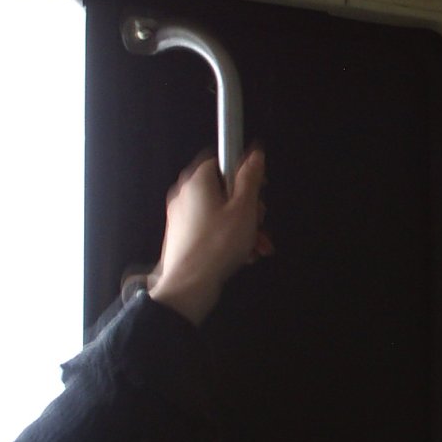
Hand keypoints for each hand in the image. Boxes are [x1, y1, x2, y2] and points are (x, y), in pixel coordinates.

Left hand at [148, 150, 271, 324]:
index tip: (258, 186)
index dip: (244, 173)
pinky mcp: (184, 237)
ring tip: (256, 243)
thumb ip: (250, 178)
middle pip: (224, 190)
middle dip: (248, 207)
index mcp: (198, 182)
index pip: (222, 161)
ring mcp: (183, 218)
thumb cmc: (214, 248)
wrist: (189, 286)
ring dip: (244, 226)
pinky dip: (229, 238)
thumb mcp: (244, 208)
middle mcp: (186, 196)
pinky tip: (244, 253)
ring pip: (221, 213)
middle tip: (258, 219)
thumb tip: (254, 156)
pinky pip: (212, 229)